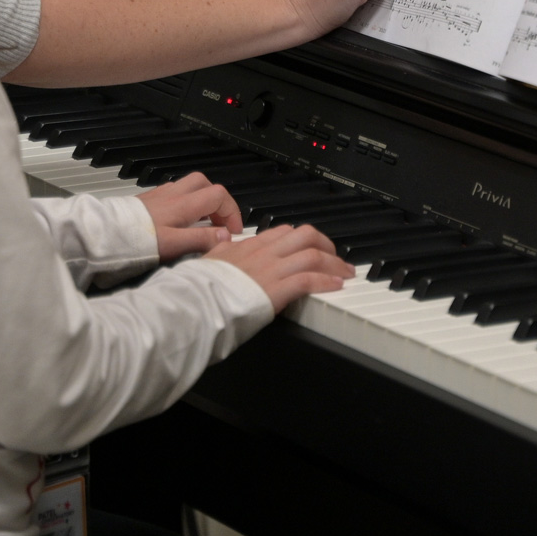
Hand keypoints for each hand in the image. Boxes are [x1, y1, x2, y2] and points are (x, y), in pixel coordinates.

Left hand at [137, 172, 241, 259]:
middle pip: (204, 183)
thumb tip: (226, 237)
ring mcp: (159, 195)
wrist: (103, 234)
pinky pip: (173, 194)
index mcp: (183, 204)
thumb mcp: (174, 245)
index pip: (219, 195)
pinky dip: (183, 203)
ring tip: (202, 223)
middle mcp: (172, 194)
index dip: (232, 212)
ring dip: (200, 200)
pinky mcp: (147, 201)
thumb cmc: (136, 241)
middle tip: (220, 223)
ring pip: (188, 186)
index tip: (233, 231)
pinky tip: (179, 221)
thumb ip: (202, 240)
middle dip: (218, 201)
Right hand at [200, 224, 352, 312]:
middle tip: (335, 258)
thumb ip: (221, 255)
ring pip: (312, 254)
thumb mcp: (208, 262)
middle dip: (325, 245)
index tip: (311, 247)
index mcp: (246, 246)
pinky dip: (327, 280)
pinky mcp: (276, 289)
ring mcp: (270, 269)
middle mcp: (262, 253)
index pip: (282, 232)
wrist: (192, 303)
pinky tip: (336, 285)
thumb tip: (224, 248)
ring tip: (344, 273)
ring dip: (333, 264)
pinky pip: (309, 278)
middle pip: (304, 236)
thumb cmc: (196, 289)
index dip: (302, 239)